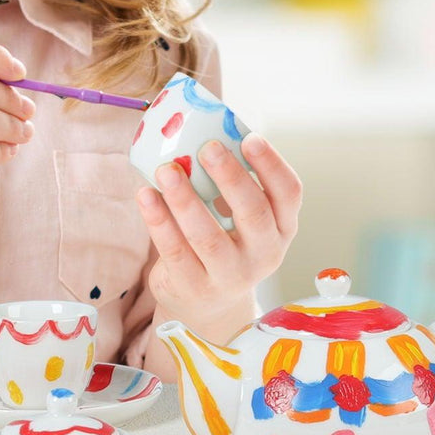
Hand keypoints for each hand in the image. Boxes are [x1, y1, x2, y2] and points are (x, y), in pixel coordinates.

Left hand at [135, 133, 301, 327]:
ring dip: (185, 199)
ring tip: (166, 169)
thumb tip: (199, 130)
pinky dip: (158, 221)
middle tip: (207, 146)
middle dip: (230, 177)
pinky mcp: (193, 287)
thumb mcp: (240, 220)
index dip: (272, 164)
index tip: (250, 137)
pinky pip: (174, 251)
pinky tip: (145, 195)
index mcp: (281, 228)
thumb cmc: (223, 244)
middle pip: (253, 213)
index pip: (289, 194)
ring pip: (207, 236)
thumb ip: (229, 184)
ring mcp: (229, 276)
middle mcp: (263, 254)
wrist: (205, 304)